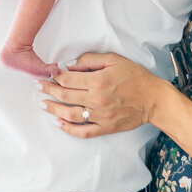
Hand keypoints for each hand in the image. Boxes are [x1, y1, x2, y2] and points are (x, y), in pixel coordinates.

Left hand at [36, 51, 164, 137]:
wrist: (153, 99)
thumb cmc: (135, 76)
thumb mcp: (114, 60)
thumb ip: (90, 60)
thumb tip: (69, 65)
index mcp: (98, 81)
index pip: (68, 79)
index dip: (55, 76)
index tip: (48, 74)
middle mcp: (96, 99)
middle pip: (65, 95)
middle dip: (48, 90)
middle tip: (37, 86)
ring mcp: (100, 115)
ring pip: (69, 114)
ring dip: (53, 109)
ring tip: (43, 104)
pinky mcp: (105, 128)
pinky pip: (83, 131)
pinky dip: (68, 129)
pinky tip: (58, 123)